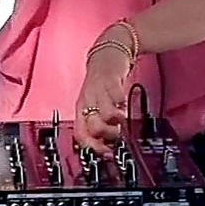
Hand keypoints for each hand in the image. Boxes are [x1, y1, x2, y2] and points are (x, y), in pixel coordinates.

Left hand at [73, 42, 131, 157]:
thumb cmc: (101, 81)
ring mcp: (98, 89)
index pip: (80, 134)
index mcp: (82, 108)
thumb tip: (109, 145)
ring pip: (104, 113)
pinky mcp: (111, 79)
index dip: (93, 147)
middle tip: (116, 133)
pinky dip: (122, 104)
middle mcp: (88, 100)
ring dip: (116, 121)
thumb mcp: (96, 102)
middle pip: (93, 127)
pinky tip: (124, 103)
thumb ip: (101, 121)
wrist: (108, 53)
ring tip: (121, 118)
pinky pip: (116, 96)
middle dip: (107, 135)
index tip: (106, 152)